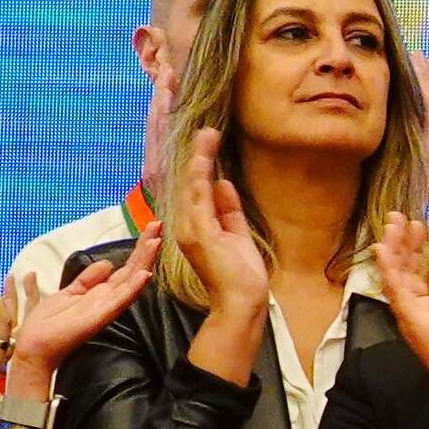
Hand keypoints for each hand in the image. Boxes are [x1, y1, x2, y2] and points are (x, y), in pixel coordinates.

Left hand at [5, 232, 155, 399]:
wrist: (35, 346)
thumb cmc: (49, 322)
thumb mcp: (68, 292)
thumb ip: (88, 279)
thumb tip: (108, 263)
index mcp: (101, 293)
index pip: (126, 268)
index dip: (138, 248)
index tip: (150, 228)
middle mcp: (108, 299)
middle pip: (132, 270)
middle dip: (145, 248)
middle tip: (159, 225)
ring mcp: (106, 307)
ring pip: (131, 281)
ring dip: (144, 262)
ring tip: (156, 242)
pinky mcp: (100, 316)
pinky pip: (120, 300)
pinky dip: (134, 287)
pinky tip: (145, 274)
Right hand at [170, 129, 275, 314]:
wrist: (242, 301)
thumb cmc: (240, 273)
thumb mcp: (236, 233)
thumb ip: (228, 208)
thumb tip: (222, 182)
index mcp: (195, 225)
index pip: (193, 187)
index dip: (197, 162)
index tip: (205, 138)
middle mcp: (186, 225)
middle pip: (186, 181)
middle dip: (193, 154)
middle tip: (202, 127)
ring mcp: (189, 229)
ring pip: (192, 184)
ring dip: (199, 157)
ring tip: (207, 132)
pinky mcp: (198, 233)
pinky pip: (198, 196)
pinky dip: (202, 173)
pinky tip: (206, 155)